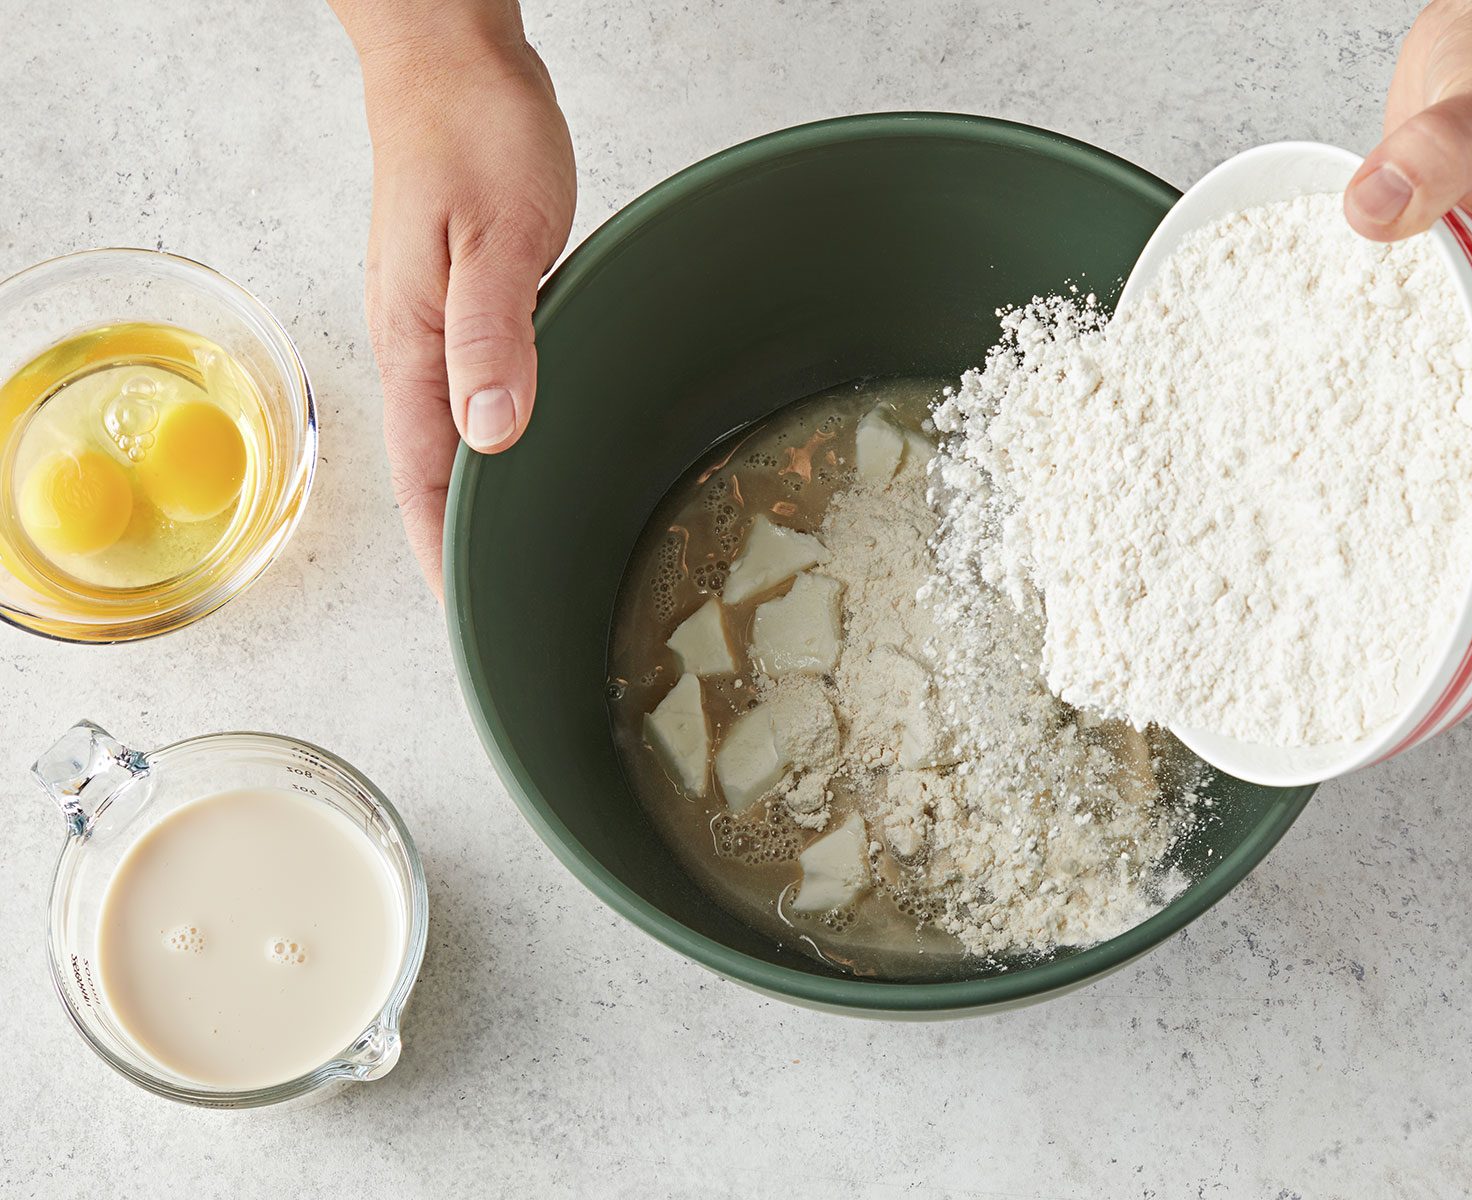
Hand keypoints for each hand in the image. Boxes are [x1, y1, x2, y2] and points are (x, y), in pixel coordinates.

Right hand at [338, 7, 575, 592]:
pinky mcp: (461, 302)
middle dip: (464, 547)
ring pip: (455, 437)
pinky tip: (533, 455)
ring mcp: (433, 326)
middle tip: (510, 610)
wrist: (447, 57)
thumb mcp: (495, 233)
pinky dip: (499, 441)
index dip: (445, 555)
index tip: (471, 620)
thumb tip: (492, 435)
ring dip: (482, 499)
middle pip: (434, 474)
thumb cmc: (470, 128)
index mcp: (414, 344)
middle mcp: (414, 347)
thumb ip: (491, 335)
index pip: (425, 480)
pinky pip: (474, 393)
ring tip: (523, 557)